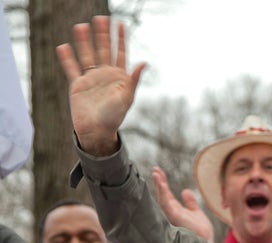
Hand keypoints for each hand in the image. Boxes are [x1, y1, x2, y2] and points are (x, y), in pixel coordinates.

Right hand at [56, 16, 145, 155]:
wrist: (97, 131)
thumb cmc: (115, 116)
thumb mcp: (127, 97)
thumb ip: (133, 79)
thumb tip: (144, 62)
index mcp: (119, 77)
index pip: (120, 53)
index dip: (120, 39)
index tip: (120, 23)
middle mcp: (105, 75)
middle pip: (103, 50)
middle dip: (102, 35)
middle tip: (100, 18)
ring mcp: (91, 79)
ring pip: (87, 55)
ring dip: (84, 41)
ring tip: (81, 26)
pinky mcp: (77, 85)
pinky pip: (71, 69)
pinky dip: (67, 58)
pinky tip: (63, 46)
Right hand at [152, 167, 214, 241]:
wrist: (207, 242)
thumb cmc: (201, 232)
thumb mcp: (196, 213)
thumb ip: (190, 203)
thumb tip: (185, 191)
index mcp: (176, 211)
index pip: (166, 194)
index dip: (163, 183)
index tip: (159, 171)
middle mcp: (171, 213)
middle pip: (162, 194)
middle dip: (158, 182)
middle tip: (155, 169)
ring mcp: (171, 215)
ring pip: (161, 198)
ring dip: (158, 185)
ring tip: (156, 173)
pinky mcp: (174, 217)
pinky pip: (165, 202)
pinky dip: (162, 192)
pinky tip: (161, 183)